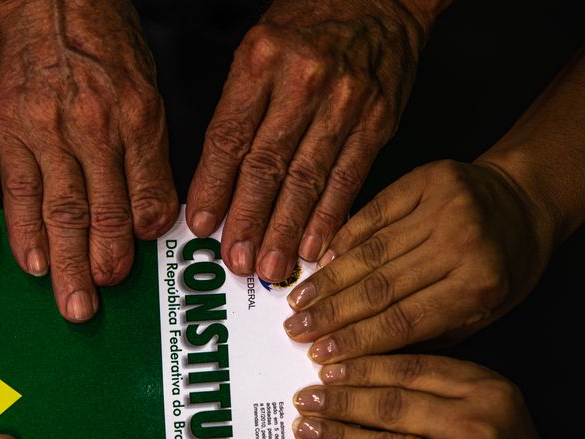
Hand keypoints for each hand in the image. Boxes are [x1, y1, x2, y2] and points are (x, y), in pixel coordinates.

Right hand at [0, 0, 178, 322]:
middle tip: (95, 310)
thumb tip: (152, 216)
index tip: (134, 272)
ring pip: (59, 210)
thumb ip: (149, 151)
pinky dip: (23, 231)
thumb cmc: (100, 38)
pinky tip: (30, 263)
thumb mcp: (144, 86)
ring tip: (70, 302)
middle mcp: (94, 127)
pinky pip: (16, 191)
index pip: (145, 193)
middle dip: (100, 267)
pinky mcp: (8, 129)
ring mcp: (47, 130)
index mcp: (136, 115)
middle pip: (101, 213)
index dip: (140, 238)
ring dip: (64, 264)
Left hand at [187, 0, 434, 281]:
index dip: (213, 186)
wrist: (382, 0)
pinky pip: (348, 178)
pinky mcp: (377, 121)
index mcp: (262, 57)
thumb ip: (238, 108)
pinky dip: (329, 218)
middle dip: (248, 218)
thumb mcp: (259, 48)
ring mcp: (346, 101)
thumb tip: (214, 183)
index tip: (202, 225)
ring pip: (308, 178)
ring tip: (269, 267)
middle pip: (267, 163)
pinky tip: (315, 248)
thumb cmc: (308, 26)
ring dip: (286, 229)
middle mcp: (304, 79)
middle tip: (235, 261)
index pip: (230, 134)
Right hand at [283, 160, 554, 362]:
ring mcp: (444, 207)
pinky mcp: (427, 178)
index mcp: (479, 286)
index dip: (355, 342)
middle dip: (331, 315)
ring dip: (328, 281)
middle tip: (295, 332)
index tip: (319, 358)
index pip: (403, 321)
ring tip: (299, 303)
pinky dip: (342, 240)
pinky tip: (319, 262)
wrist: (527, 200)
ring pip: (370, 252)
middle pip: (380, 288)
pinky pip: (372, 214)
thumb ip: (424, 335)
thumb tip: (356, 358)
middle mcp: (462, 243)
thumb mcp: (479, 314)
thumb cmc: (503, 268)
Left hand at [289, 354, 578, 438]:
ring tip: (305, 427)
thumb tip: (354, 368)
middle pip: (390, 405)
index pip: (409, 368)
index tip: (322, 365)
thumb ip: (434, 387)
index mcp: (487, 389)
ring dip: (335, 436)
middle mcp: (478, 424)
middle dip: (338, 400)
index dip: (360, 366)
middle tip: (303, 397)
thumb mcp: (485, 407)